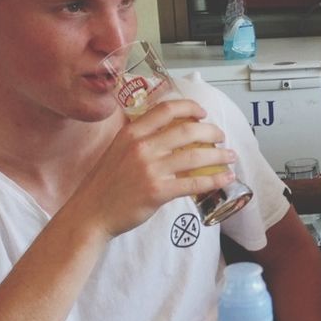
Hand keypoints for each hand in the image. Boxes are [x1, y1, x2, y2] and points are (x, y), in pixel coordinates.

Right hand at [73, 99, 238, 235]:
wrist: (91, 212)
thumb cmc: (105, 183)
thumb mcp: (117, 149)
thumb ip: (140, 138)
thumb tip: (169, 131)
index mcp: (131, 132)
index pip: (166, 109)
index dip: (189, 107)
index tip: (202, 113)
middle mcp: (141, 147)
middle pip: (187, 130)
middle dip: (211, 131)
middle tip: (221, 136)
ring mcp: (150, 169)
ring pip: (195, 156)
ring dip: (219, 155)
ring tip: (230, 156)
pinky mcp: (158, 192)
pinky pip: (194, 182)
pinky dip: (214, 180)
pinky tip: (226, 178)